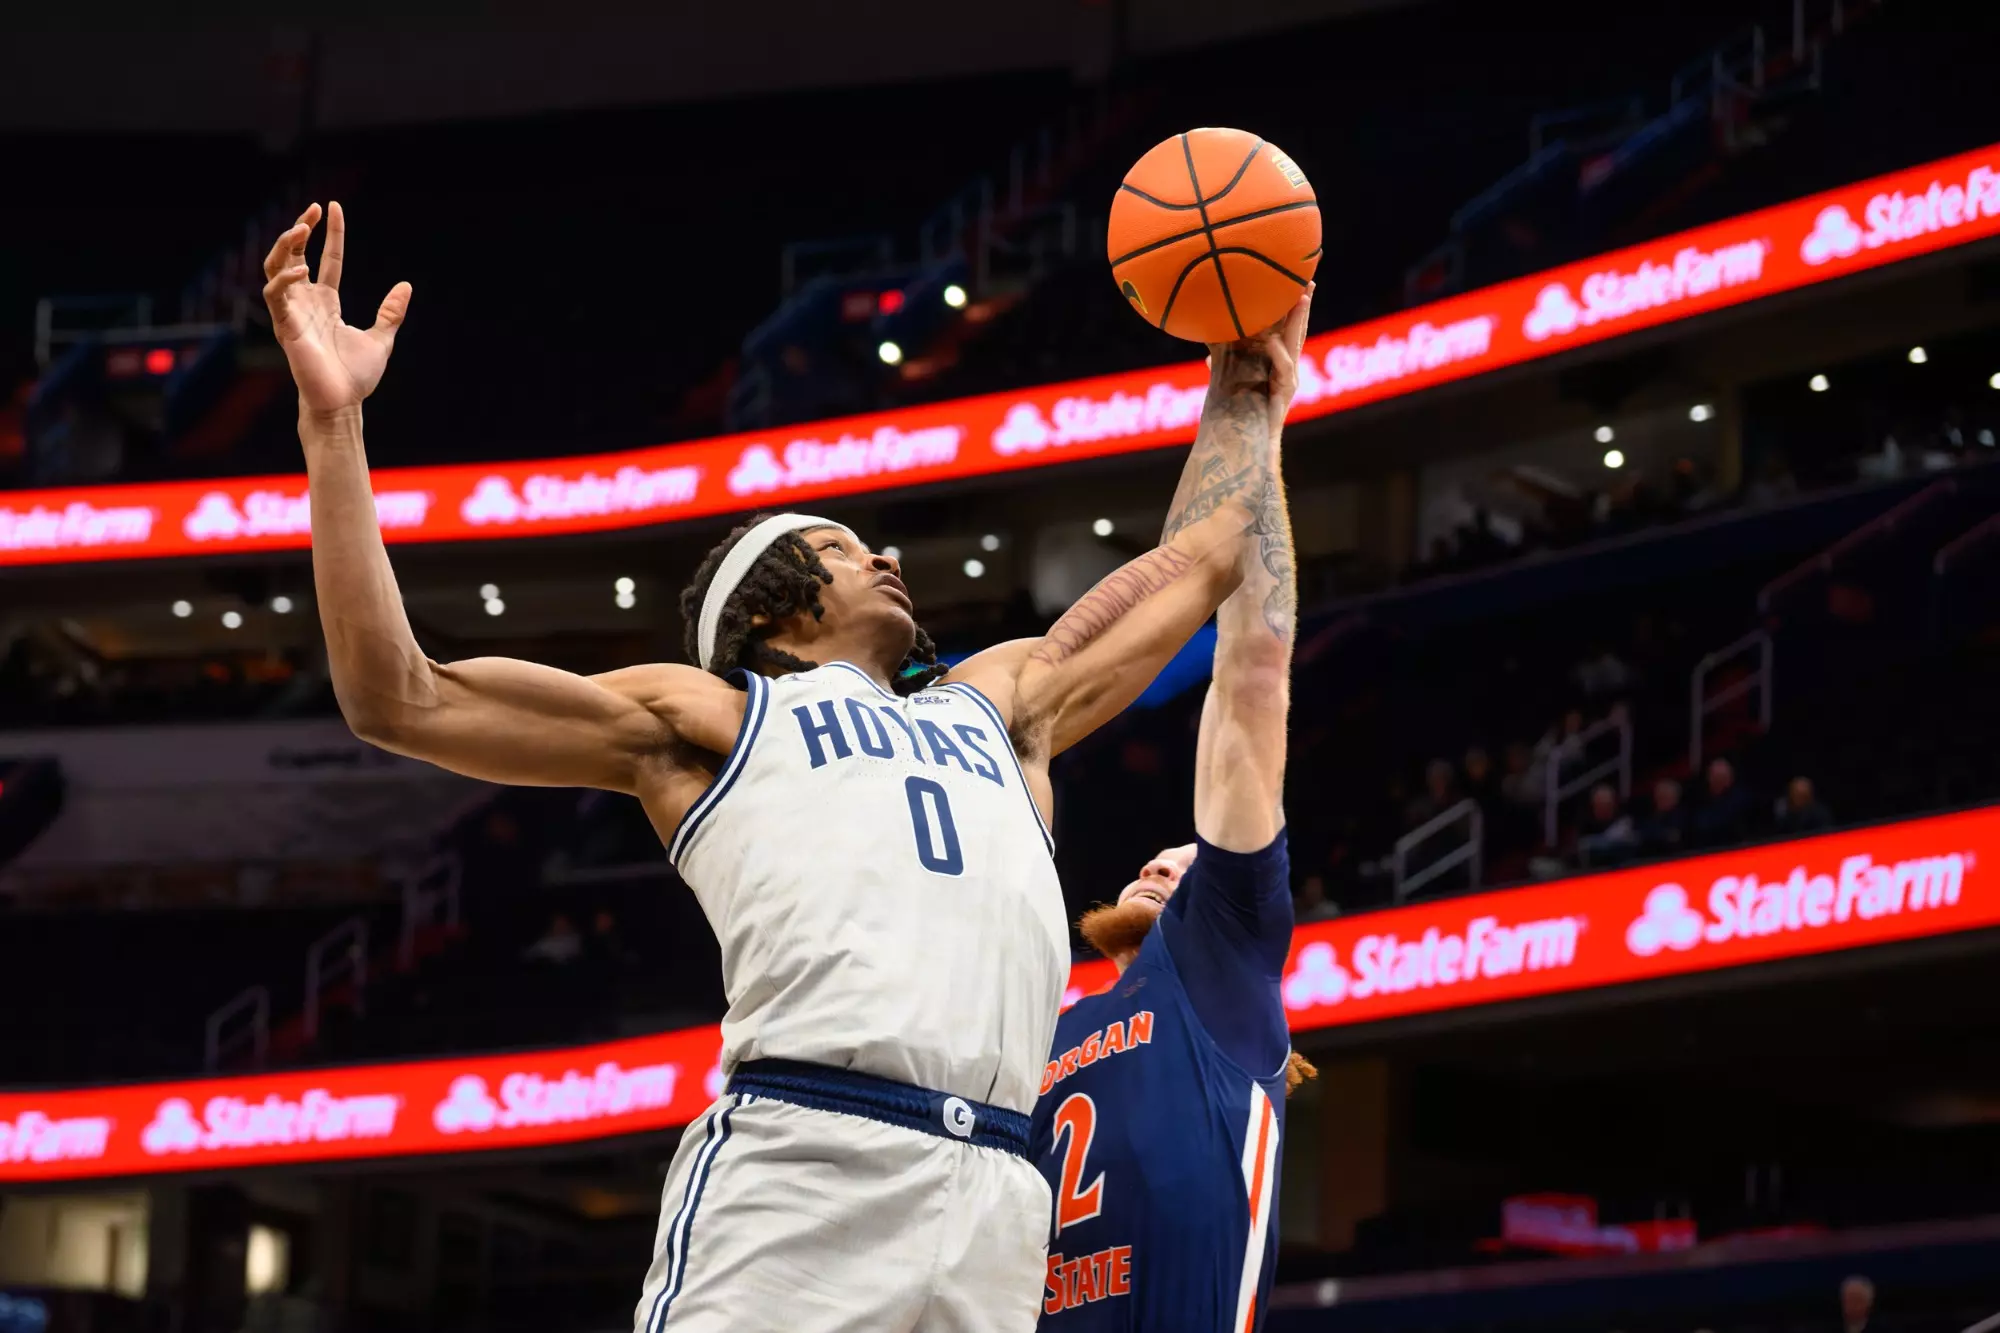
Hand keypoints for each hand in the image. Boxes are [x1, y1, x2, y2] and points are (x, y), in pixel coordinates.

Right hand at [262, 202, 411, 416]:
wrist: (343, 404)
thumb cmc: (355, 377)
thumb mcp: (381, 338)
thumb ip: (391, 312)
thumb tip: (405, 286)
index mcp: (326, 302)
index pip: (326, 259)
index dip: (330, 234)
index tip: (333, 207)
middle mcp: (306, 303)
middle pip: (294, 255)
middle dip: (299, 230)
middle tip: (313, 210)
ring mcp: (292, 313)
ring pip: (276, 268)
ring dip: (285, 246)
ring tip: (302, 228)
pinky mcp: (284, 327)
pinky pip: (275, 295)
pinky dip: (284, 279)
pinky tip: (302, 269)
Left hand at [1205, 281, 1314, 422]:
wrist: (1241, 438)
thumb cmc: (1236, 409)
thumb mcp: (1227, 376)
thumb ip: (1222, 359)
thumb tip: (1208, 349)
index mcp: (1276, 359)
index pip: (1284, 325)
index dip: (1289, 303)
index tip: (1292, 279)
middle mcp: (1287, 365)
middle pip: (1297, 329)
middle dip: (1303, 304)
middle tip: (1308, 279)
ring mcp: (1289, 378)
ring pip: (1297, 343)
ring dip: (1299, 320)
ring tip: (1301, 298)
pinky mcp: (1286, 392)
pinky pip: (1284, 367)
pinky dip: (1277, 353)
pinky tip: (1270, 341)